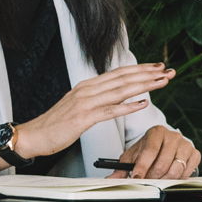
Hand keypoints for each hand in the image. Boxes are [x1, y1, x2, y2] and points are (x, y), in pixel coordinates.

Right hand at [17, 62, 175, 157]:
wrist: (33, 135)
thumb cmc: (55, 124)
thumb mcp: (77, 106)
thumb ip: (94, 98)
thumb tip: (113, 95)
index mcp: (86, 86)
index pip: (118, 73)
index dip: (139, 69)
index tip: (157, 66)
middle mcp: (87, 90)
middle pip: (123, 78)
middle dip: (147, 73)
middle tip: (167, 70)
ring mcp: (85, 103)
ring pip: (120, 90)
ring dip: (144, 85)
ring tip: (161, 82)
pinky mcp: (83, 118)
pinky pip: (110, 110)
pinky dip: (128, 106)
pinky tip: (142, 103)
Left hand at [117, 125, 201, 180]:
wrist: (165, 146)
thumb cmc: (147, 151)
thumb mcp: (132, 156)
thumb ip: (121, 168)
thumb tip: (110, 180)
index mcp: (156, 132)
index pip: (150, 150)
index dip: (142, 166)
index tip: (137, 177)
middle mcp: (173, 136)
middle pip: (162, 163)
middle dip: (152, 176)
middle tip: (146, 181)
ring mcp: (186, 144)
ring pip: (175, 170)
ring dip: (163, 180)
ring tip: (156, 179)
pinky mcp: (195, 154)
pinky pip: (186, 173)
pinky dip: (176, 179)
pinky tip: (168, 177)